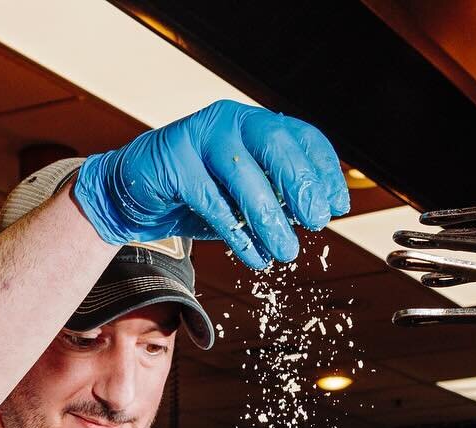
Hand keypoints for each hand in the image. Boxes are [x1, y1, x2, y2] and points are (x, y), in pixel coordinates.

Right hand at [72, 101, 349, 268]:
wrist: (137, 195)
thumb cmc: (200, 196)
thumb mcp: (246, 198)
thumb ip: (278, 200)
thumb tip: (317, 215)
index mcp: (254, 125)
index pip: (300, 136)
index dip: (324, 170)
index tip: (338, 207)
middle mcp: (230, 122)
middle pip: (274, 142)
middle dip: (300, 182)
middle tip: (318, 221)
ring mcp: (199, 137)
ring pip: (242, 173)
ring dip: (269, 217)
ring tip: (286, 252)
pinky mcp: (173, 163)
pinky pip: (211, 201)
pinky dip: (236, 233)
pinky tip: (254, 256)